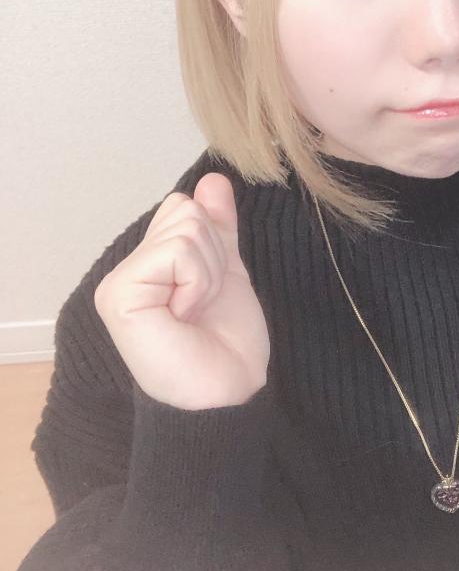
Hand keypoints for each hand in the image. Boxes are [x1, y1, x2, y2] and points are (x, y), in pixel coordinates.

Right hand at [93, 173, 269, 410]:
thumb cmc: (226, 342)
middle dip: (212, 255)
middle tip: (202, 303)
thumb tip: (213, 179)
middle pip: (183, 211)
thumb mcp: (227, 271)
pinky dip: (197, 282)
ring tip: (194, 311)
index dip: (213, 241)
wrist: (227, 391)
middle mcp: (125, 270)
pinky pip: (177, 252)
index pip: (183, 207)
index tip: (209, 288)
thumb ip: (218, 227)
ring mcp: (118, 283)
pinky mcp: (120, 295)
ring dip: (207, 273)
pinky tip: (184, 316)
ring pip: (184, 229)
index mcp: (148, 264)